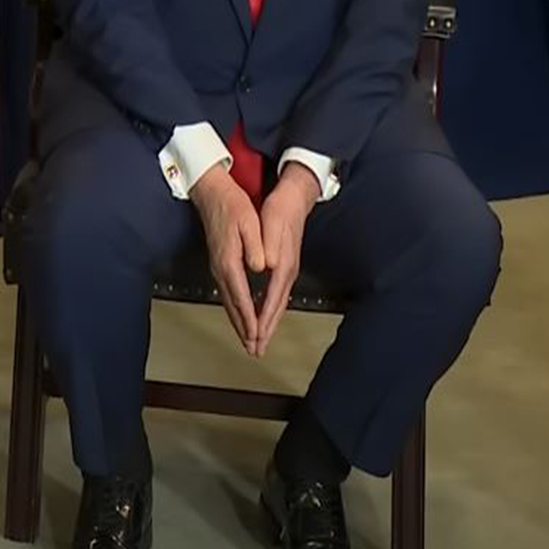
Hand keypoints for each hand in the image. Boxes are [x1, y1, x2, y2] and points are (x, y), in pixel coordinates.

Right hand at [190, 164, 262, 351]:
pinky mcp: (219, 262)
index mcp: (230, 261)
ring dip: (239, 322)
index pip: (242, 297)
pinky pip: (227, 293)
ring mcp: (218, 266)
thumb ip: (256, 246)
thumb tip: (263, 267)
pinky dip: (235, 308)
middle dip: (244, 329)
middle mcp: (221, 268)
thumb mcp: (249, 222)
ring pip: (228, 301)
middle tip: (254, 349)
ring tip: (248, 339)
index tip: (258, 337)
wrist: (210, 192)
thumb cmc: (232, 205)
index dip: (251, 319)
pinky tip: (240, 313)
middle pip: (233, 305)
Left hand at [252, 162, 318, 356]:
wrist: (295, 197)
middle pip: (274, 307)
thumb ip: (267, 246)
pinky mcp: (284, 265)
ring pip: (275, 302)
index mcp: (281, 264)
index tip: (253, 338)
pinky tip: (262, 313)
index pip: (269, 299)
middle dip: (264, 330)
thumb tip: (265, 267)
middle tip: (255, 350)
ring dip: (266, 322)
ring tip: (258, 339)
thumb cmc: (281, 209)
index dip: (260, 320)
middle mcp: (285, 270)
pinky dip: (268, 308)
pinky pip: (274, 294)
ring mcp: (286, 269)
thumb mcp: (271, 223)